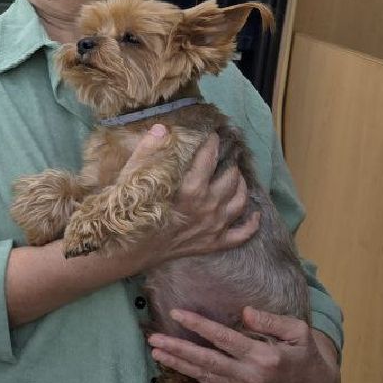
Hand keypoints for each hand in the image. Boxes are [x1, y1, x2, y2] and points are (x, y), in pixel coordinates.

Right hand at [113, 129, 261, 271]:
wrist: (127, 253)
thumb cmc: (128, 215)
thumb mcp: (131, 179)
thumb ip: (147, 152)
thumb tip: (162, 129)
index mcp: (191, 190)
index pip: (208, 159)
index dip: (212, 144)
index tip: (213, 135)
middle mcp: (209, 207)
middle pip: (230, 179)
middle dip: (229, 164)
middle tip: (224, 156)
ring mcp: (214, 227)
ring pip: (240, 202)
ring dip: (241, 186)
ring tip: (237, 176)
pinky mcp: (214, 244)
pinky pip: (242, 234)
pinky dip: (252, 223)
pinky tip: (255, 213)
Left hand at [148, 307, 340, 382]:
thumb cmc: (306, 353)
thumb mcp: (299, 332)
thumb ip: (272, 320)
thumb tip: (245, 311)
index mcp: (264, 357)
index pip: (225, 339)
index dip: (199, 325)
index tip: (177, 313)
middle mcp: (249, 376)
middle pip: (207, 361)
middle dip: (178, 349)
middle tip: (154, 338)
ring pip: (205, 377)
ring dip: (179, 365)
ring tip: (156, 353)